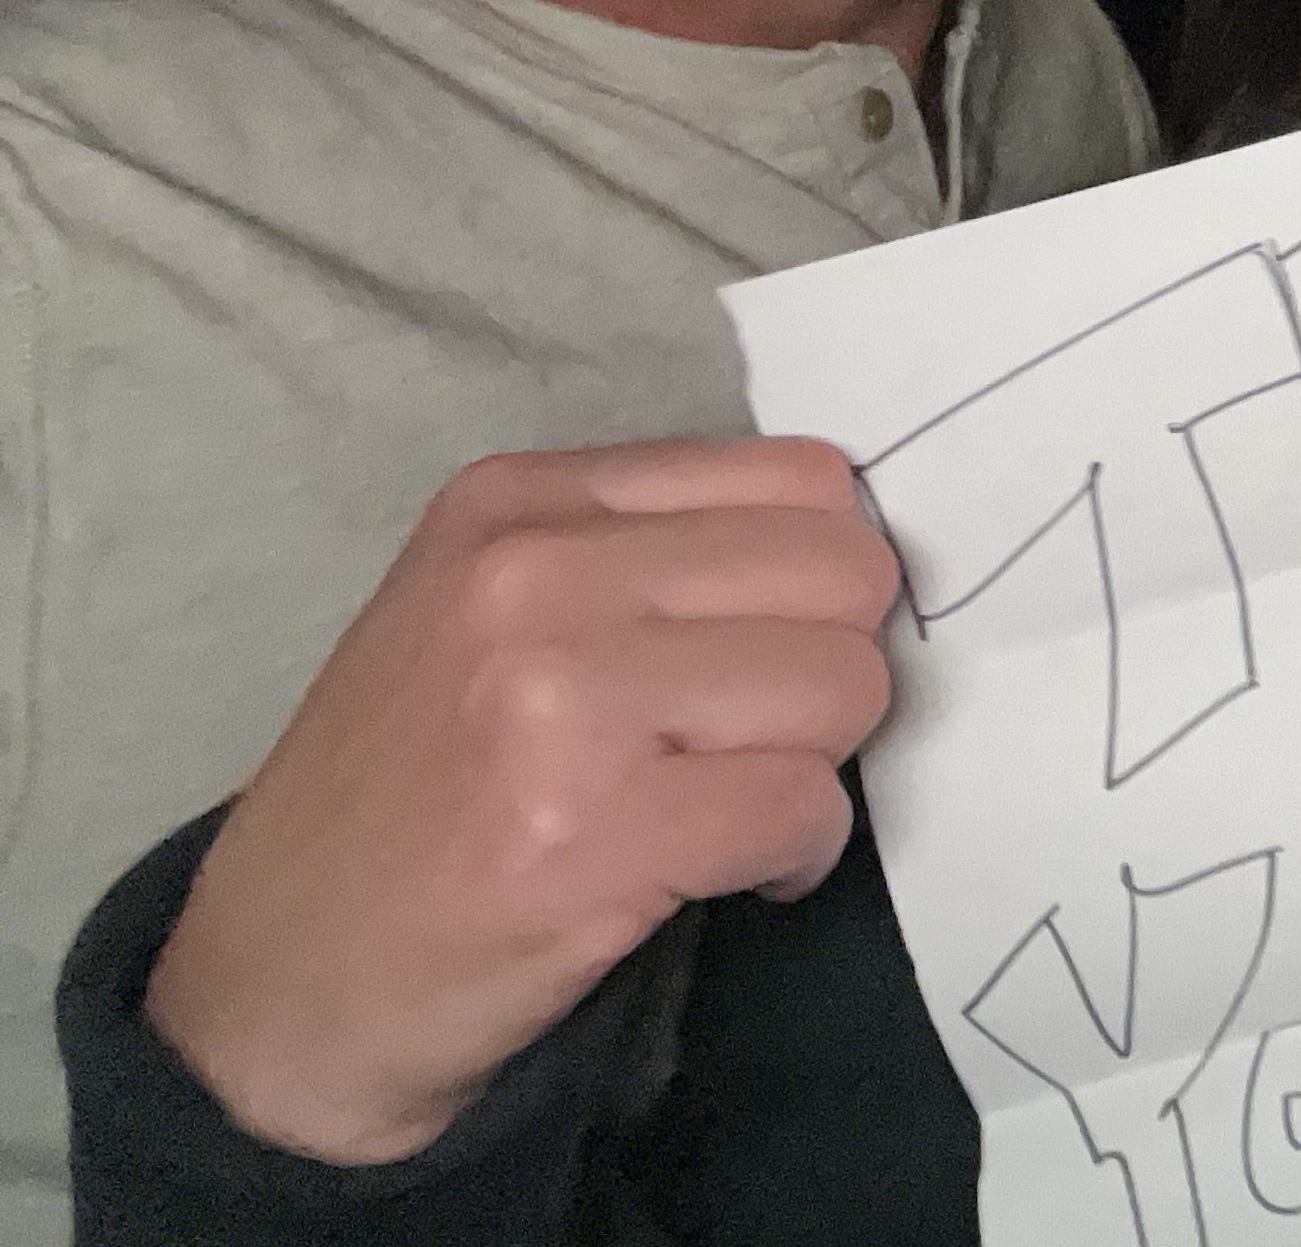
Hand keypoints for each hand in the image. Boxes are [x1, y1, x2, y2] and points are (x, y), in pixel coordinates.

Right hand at [143, 437, 900, 1164]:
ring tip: (719, 807)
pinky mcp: (590, 832)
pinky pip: (804, 807)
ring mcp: (555, 700)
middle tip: (744, 743)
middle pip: (846, 575)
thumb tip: (857, 548)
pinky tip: (722, 875)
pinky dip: (795, 854)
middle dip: (827, 670)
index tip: (757, 654)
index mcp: (519, 502)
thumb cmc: (410, 797)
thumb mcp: (488, 614)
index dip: (815, 584)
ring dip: (812, 766)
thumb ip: (651, 554)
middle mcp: (531, 576)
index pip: (805, 479)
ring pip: (843, 686)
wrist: (277, 986)